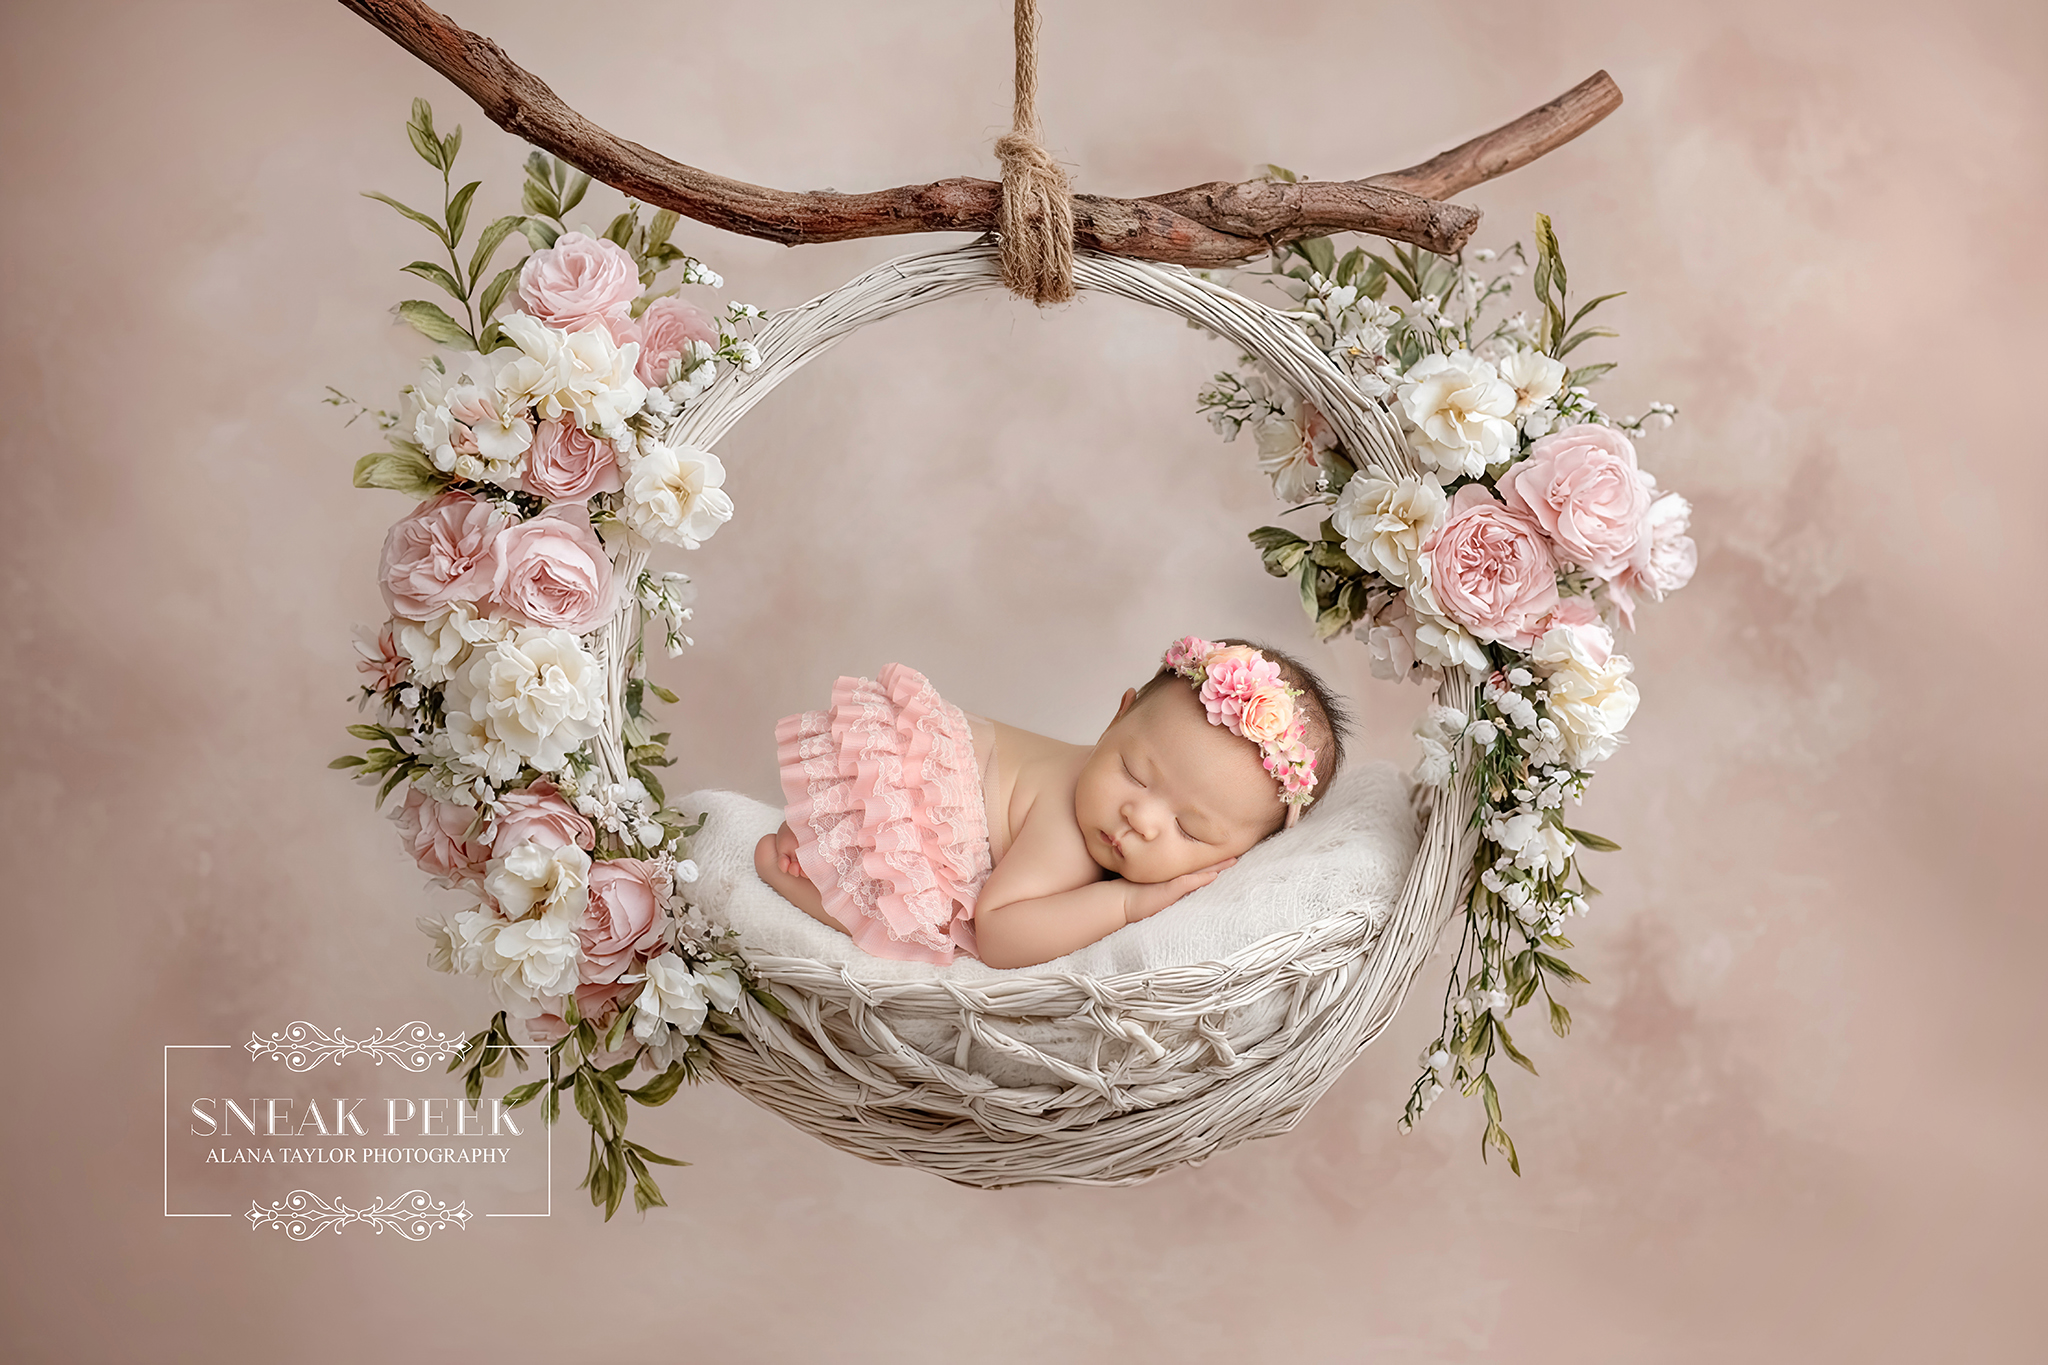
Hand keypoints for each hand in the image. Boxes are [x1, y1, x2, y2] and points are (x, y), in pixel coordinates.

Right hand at [1121, 857, 1236, 923]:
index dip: (1211, 858)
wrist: (1121, 901)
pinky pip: (1189, 883)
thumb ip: (1170, 883)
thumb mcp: (1154, 887)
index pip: (1196, 864)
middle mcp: (1174, 875)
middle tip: (1238, 853)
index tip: (1226, 853)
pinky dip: (1202, 879)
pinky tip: (1214, 875)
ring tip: (1234, 861)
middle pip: (1201, 864)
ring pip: (1199, 870)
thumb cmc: (1134, 894)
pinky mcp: (1170, 889)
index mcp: (1172, 875)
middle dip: (1219, 859)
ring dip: (1217, 865)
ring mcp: (1172, 881)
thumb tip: (1188, 878)